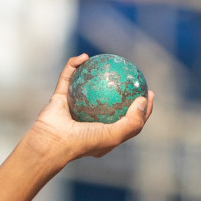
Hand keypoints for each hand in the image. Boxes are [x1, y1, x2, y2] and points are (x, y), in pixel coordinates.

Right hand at [25, 53, 153, 163]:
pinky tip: (84, 57)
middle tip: (133, 75)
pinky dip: (74, 66)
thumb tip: (144, 100)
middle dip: (123, 87)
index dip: (142, 108)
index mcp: (105, 133)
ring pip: (87, 85)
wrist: (51, 143)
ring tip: (108, 60)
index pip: (128, 120)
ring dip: (96, 72)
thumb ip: (132, 121)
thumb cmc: (83, 142)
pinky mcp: (60, 98)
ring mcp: (74, 108)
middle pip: (110, 100)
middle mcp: (90, 121)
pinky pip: (67, 77)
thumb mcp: (114, 135)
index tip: (149, 93)